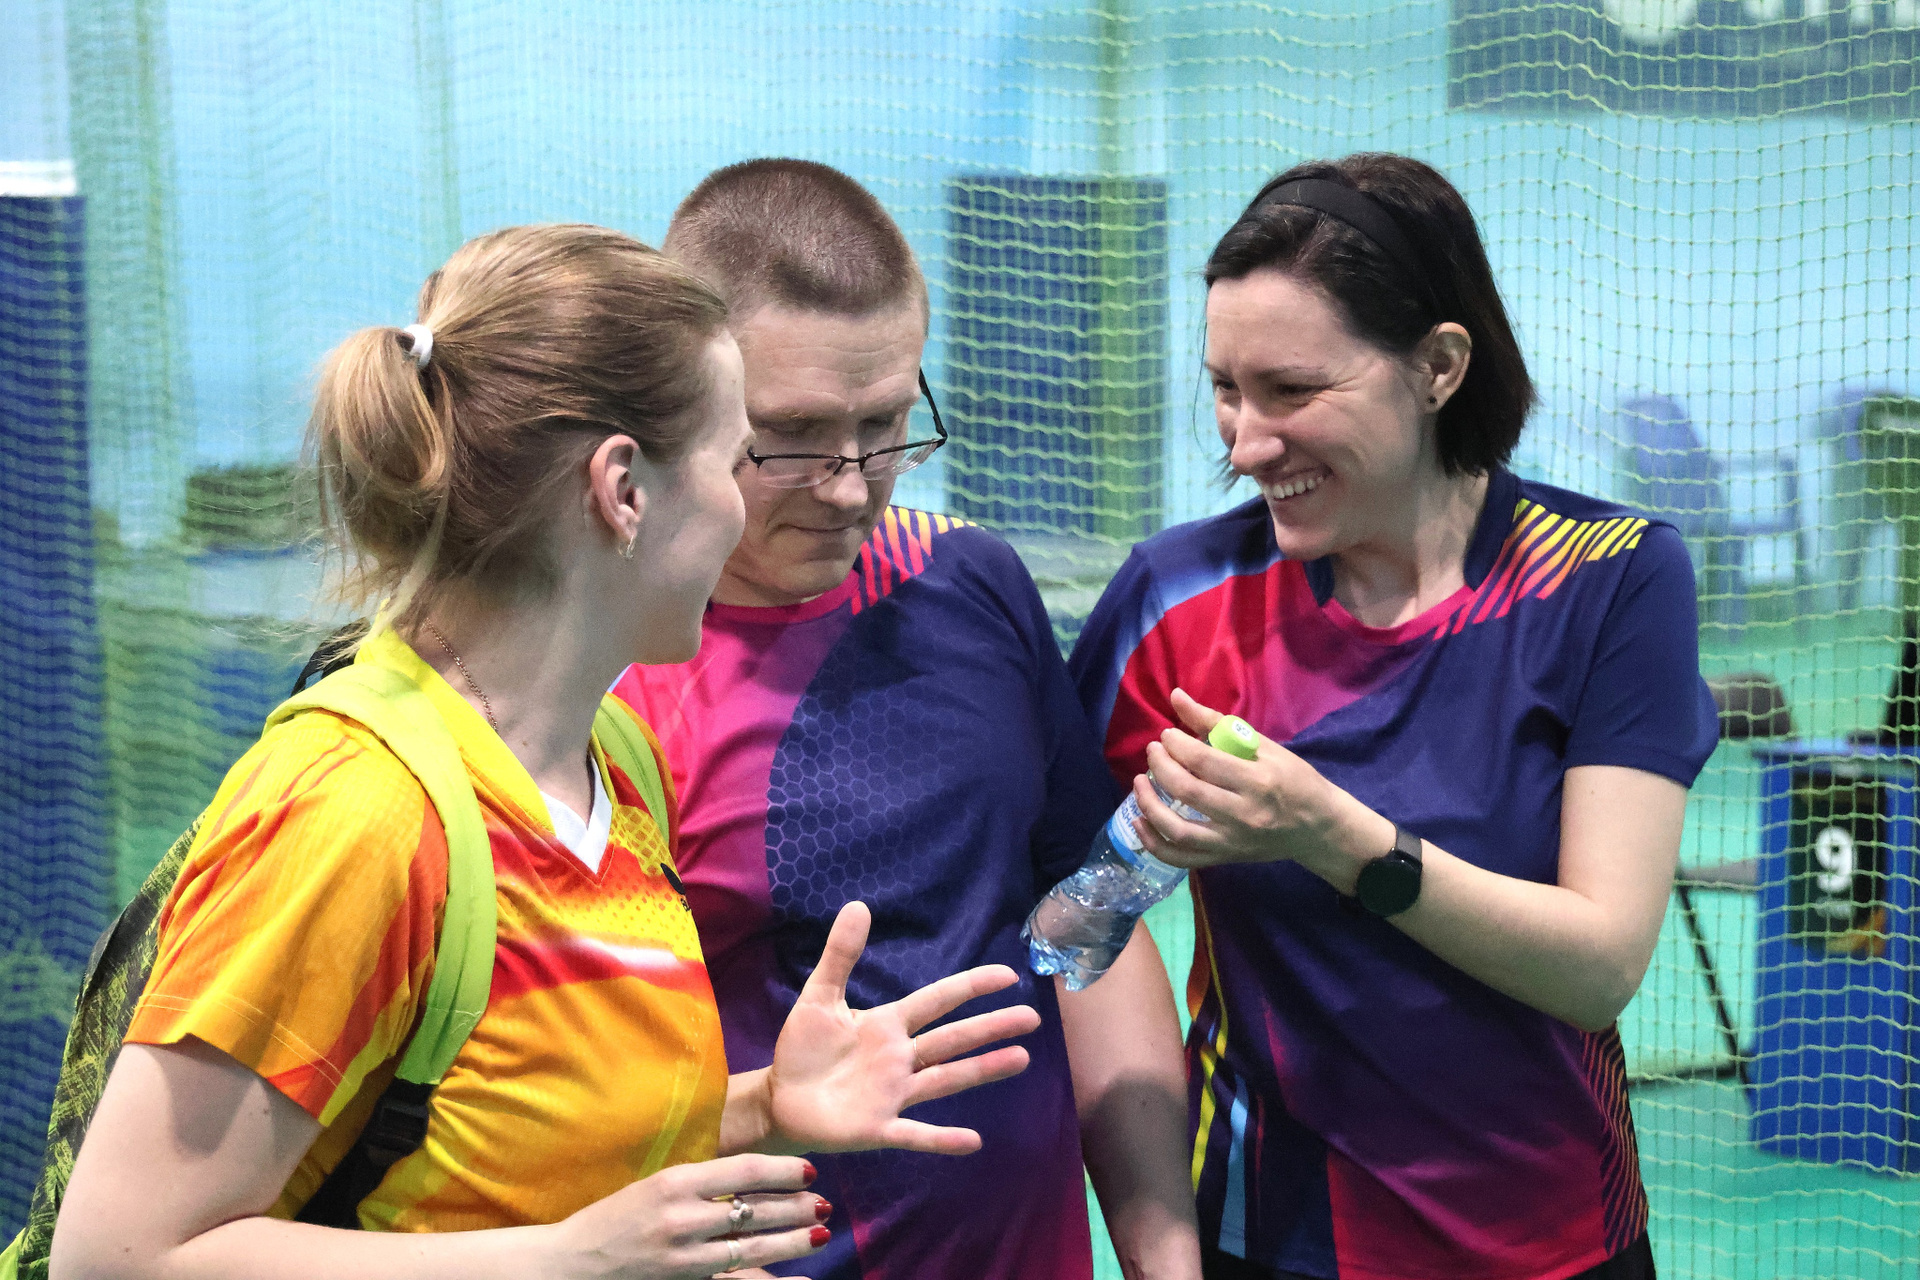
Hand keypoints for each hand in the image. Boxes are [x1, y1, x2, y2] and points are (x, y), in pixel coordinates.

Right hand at [550, 1153, 826, 1279]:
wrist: (572, 1262)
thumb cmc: (616, 1218)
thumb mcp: (657, 1185)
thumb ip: (701, 1181)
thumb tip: (755, 1175)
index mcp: (675, 1181)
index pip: (744, 1170)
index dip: (783, 1170)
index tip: (810, 1170)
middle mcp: (680, 1216)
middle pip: (754, 1209)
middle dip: (796, 1206)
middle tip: (824, 1203)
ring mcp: (682, 1255)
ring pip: (751, 1246)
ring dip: (791, 1239)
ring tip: (819, 1232)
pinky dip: (772, 1279)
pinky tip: (801, 1279)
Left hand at [765, 901, 1040, 1155]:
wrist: (780, 1100)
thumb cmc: (804, 1050)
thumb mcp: (819, 997)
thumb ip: (840, 956)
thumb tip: (858, 905)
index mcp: (889, 1025)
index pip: (937, 1000)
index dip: (971, 987)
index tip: (1008, 975)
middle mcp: (901, 1058)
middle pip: (953, 1039)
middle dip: (990, 1027)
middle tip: (1032, 1018)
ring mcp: (894, 1094)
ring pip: (946, 1079)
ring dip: (981, 1070)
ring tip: (1020, 1059)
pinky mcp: (879, 1127)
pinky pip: (916, 1133)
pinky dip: (942, 1139)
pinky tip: (973, 1141)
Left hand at [1131, 689, 1384, 883]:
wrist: (1318, 828)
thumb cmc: (1295, 780)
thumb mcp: (1265, 746)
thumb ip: (1217, 723)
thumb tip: (1177, 697)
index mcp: (1257, 780)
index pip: (1204, 761)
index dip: (1176, 745)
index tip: (1167, 735)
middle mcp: (1243, 813)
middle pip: (1187, 791)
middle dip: (1160, 767)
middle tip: (1153, 751)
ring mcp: (1232, 841)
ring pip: (1178, 830)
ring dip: (1149, 805)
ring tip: (1140, 782)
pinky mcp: (1225, 858)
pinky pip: (1182, 858)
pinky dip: (1154, 844)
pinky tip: (1139, 823)